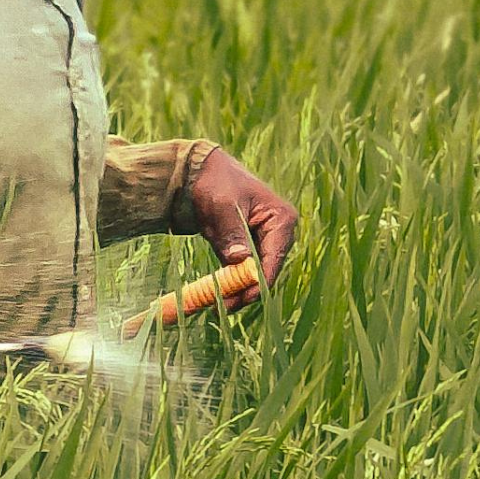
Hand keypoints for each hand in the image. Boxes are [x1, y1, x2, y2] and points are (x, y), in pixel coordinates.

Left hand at [180, 148, 297, 296]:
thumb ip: (232, 233)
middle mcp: (278, 233)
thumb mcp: (223, 206)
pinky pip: (241, 270)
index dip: (259, 282)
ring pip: (253, 274)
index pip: (274, 258)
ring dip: (236, 289)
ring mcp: (263, 241)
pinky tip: (215, 295)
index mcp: (282, 219)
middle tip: (223, 306)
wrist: (198, 172)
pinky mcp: (247, 248)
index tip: (242, 299)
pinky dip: (230, 282)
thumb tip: (240, 260)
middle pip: (265, 270)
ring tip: (216, 304)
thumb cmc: (215, 183)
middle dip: (246, 290)